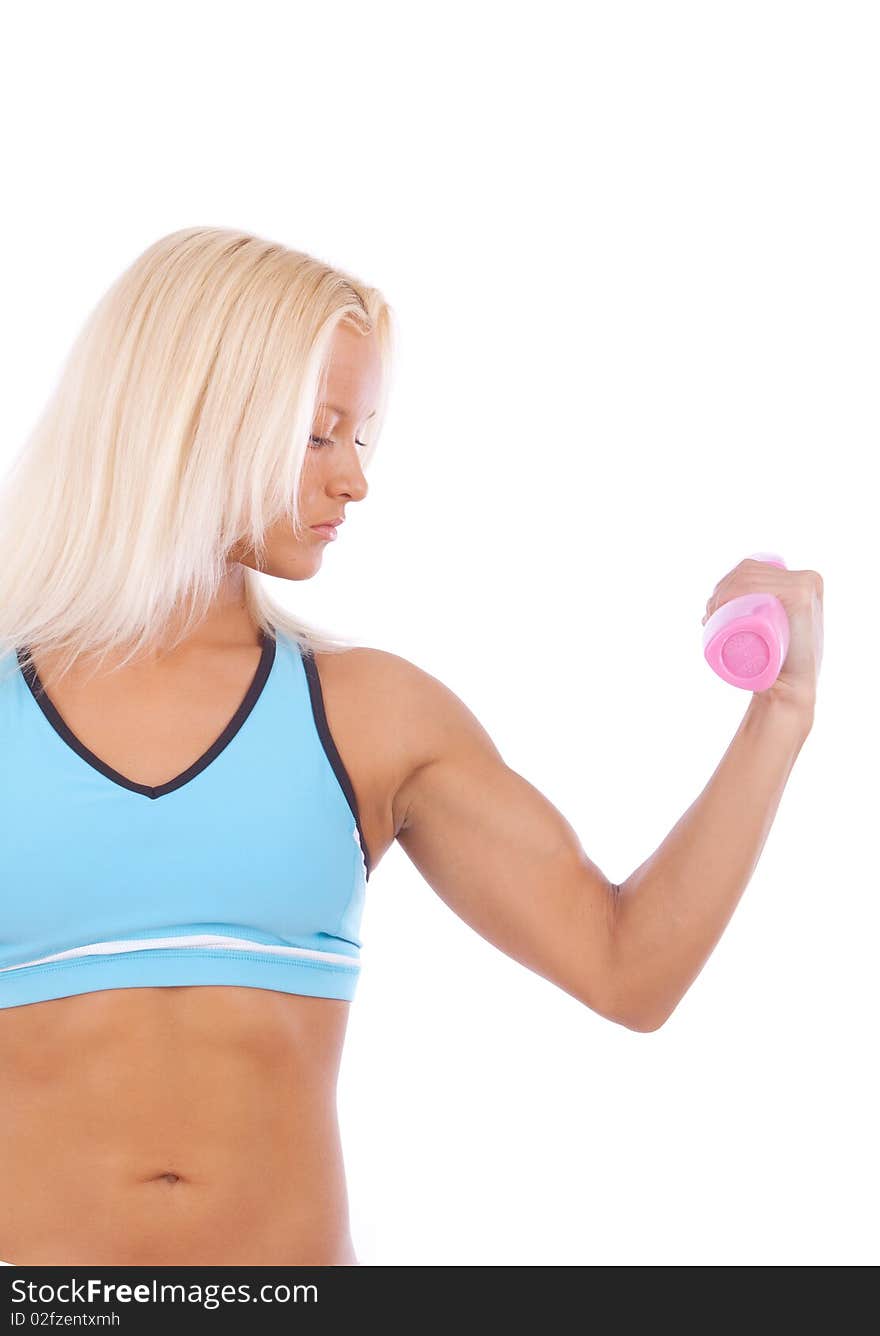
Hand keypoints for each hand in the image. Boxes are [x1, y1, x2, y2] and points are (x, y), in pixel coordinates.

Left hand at [701, 558, 823, 712]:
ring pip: (750, 579)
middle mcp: (808, 579)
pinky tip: (722, 604)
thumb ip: (768, 618)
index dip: (725, 585)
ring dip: (721, 592)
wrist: (790, 690)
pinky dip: (735, 589)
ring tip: (710, 617)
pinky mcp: (801, 599)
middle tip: (707, 619)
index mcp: (802, 580)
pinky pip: (760, 586)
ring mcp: (806, 587)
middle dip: (719, 591)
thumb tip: (738, 606)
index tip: (710, 612)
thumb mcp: (776, 632)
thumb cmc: (778, 662)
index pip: (754, 571)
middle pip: (750, 573)